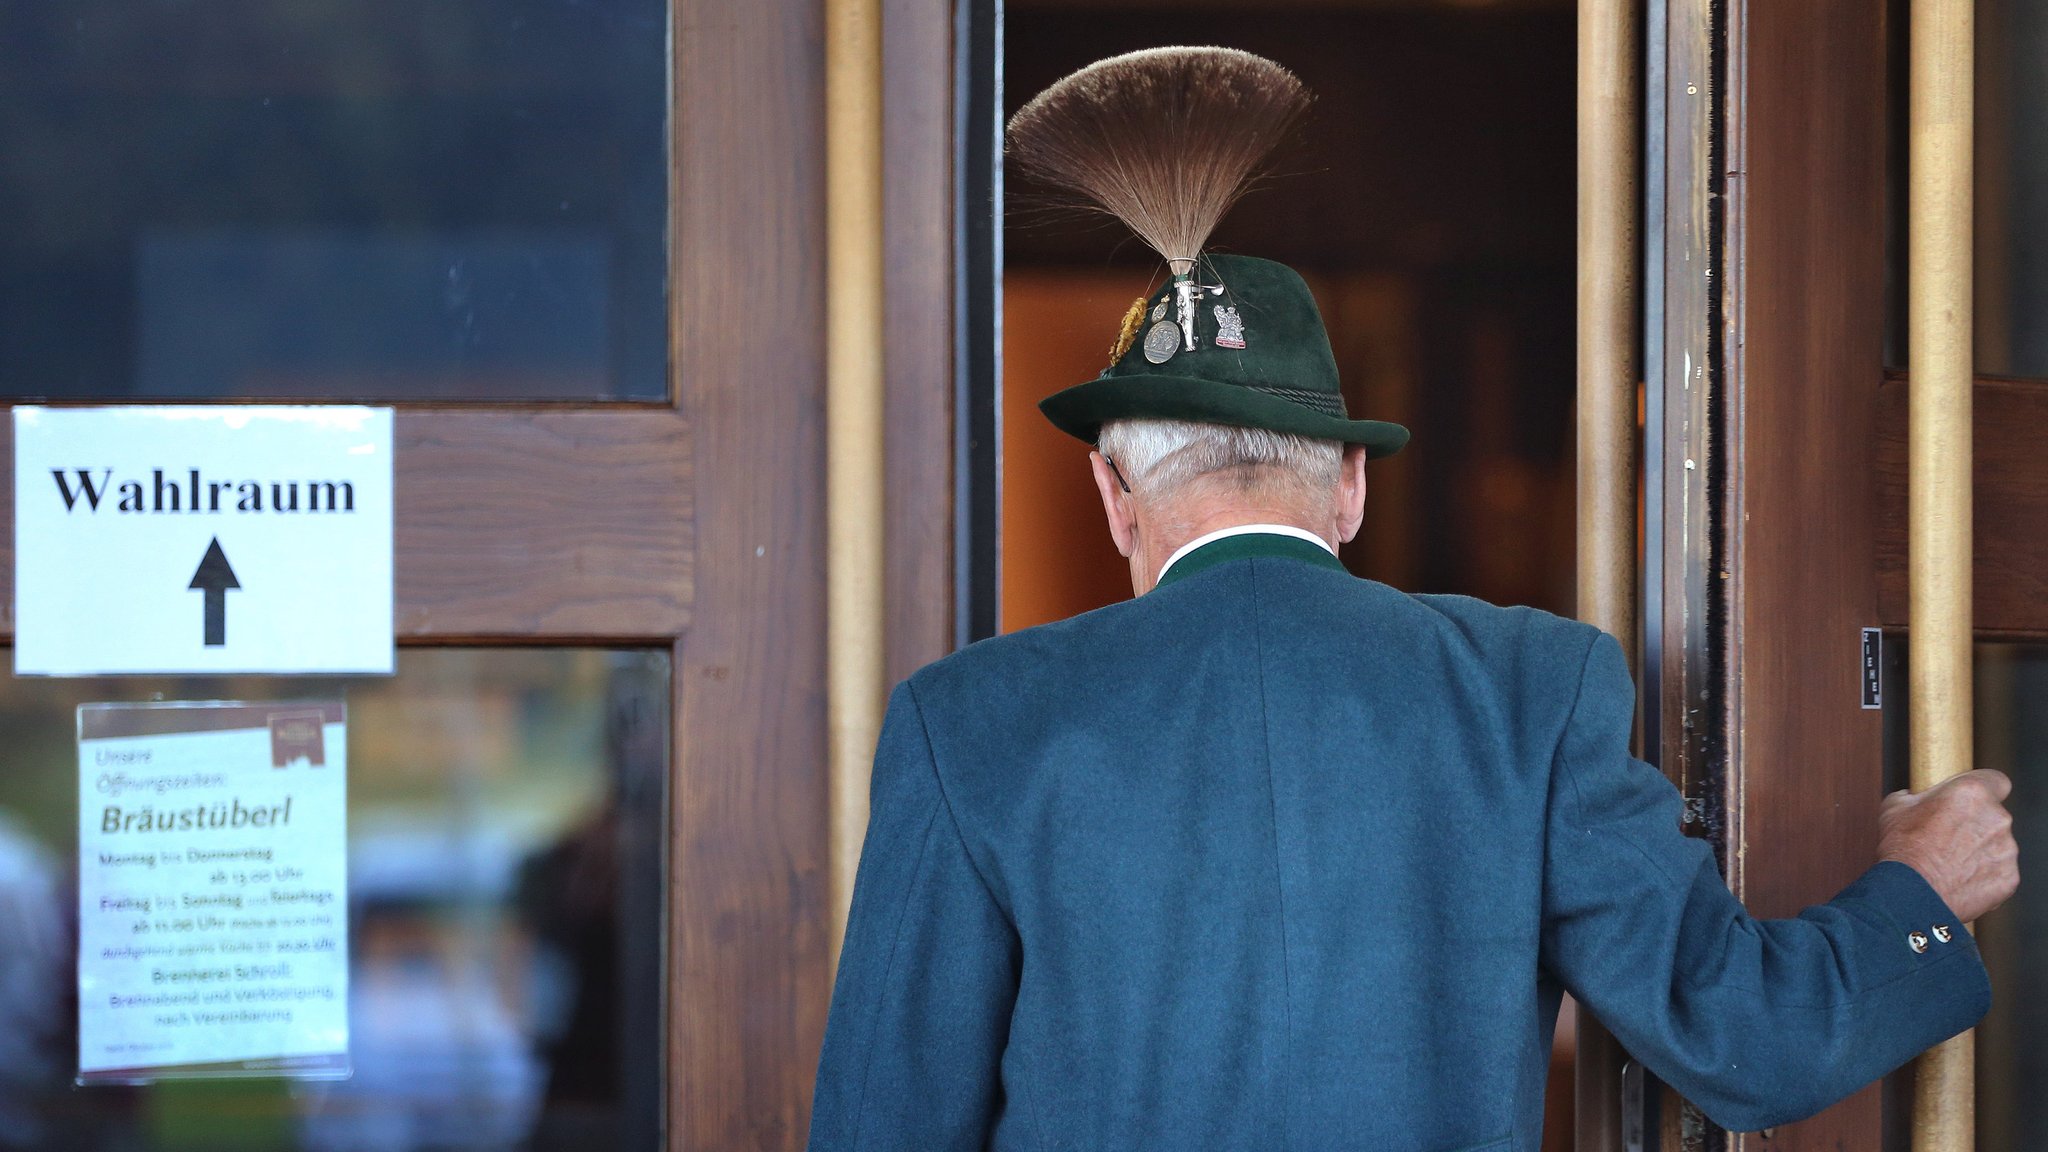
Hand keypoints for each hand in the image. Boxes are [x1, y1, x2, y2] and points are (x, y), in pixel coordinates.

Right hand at [1878, 769, 2019, 923]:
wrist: (1910, 893)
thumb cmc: (1901, 847)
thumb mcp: (1895, 806)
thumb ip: (1918, 795)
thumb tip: (1918, 798)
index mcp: (1972, 792)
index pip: (1996, 780)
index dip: (1983, 788)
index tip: (1970, 799)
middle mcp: (1997, 818)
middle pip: (1994, 815)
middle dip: (1975, 824)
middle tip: (1946, 836)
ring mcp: (2007, 850)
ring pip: (1997, 844)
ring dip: (1978, 850)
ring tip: (1949, 863)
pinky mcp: (2009, 878)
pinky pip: (1998, 871)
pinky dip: (1982, 875)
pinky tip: (1957, 879)